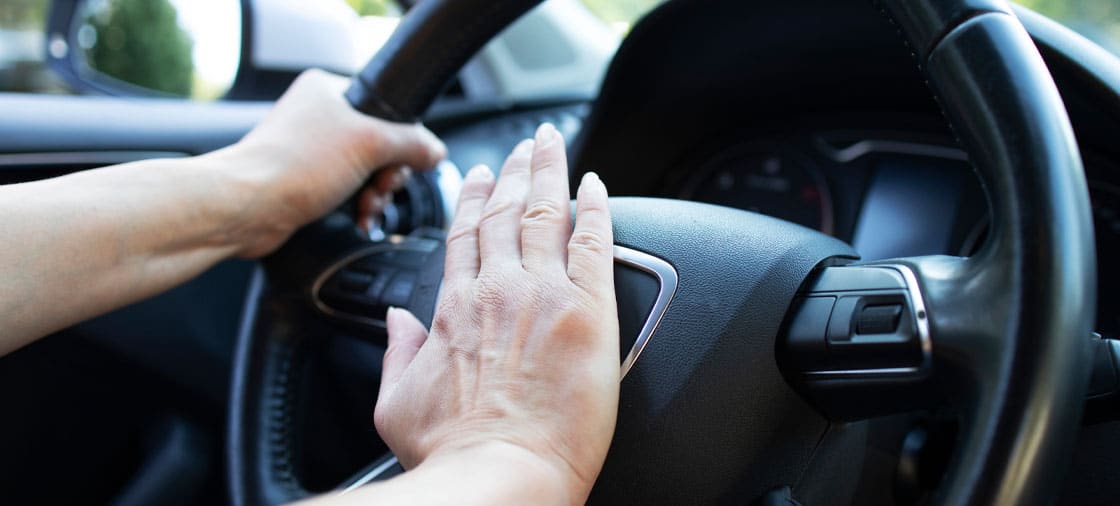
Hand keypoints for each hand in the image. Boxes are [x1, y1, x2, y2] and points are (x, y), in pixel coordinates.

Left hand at [210, 69, 445, 256]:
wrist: (246, 207)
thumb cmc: (292, 166)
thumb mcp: (370, 144)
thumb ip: (412, 143)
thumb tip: (435, 150)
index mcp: (328, 90)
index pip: (386, 108)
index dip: (402, 138)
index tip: (404, 160)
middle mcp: (318, 116)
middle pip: (380, 143)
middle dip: (388, 173)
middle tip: (382, 186)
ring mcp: (310, 150)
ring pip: (366, 170)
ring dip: (375, 193)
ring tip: (368, 206)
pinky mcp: (305, 181)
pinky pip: (348, 190)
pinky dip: (359, 205)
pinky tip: (361, 217)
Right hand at [373, 123, 619, 502]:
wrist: (503, 475)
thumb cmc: (454, 452)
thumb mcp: (396, 404)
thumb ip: (396, 354)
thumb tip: (395, 322)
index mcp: (454, 308)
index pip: (463, 235)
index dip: (473, 199)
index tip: (479, 178)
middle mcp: (497, 289)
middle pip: (505, 212)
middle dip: (513, 171)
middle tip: (522, 147)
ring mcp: (544, 293)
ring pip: (546, 210)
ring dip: (549, 172)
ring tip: (552, 145)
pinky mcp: (588, 309)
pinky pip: (593, 240)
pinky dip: (596, 207)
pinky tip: (597, 186)